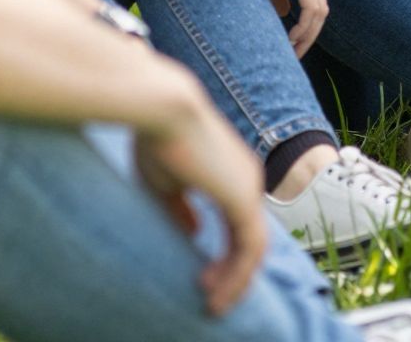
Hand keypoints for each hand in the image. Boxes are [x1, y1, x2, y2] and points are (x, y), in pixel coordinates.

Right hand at [134, 104, 268, 314]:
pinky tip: (216, 290)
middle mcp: (246, 180)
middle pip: (250, 236)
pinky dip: (237, 274)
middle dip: (233, 271)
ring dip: (236, 279)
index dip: (225, 252)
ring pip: (254, 247)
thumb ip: (181, 209)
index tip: (202, 274)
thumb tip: (193, 233)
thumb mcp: (165, 182)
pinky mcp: (243, 198)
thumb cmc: (157, 138)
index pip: (238, 221)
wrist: (163, 108)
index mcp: (231, 172)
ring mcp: (249, 188)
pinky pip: (250, 248)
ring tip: (214, 302)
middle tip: (211, 296)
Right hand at [219, 0, 327, 54]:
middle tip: (295, 54)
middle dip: (310, 35)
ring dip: (308, 35)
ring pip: (319, 11)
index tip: (291, 42)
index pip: (313, 0)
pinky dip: (305, 27)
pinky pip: (311, 8)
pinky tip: (292, 38)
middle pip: (320, 9)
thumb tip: (284, 12)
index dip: (306, 25)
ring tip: (293, 52)